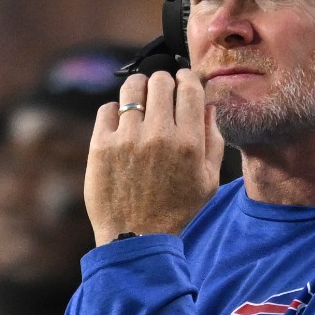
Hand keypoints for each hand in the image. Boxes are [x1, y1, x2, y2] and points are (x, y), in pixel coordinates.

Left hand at [85, 69, 224, 245]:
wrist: (136, 237)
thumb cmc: (177, 208)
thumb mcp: (209, 179)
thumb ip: (213, 139)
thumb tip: (207, 105)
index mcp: (188, 142)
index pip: (188, 87)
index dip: (186, 77)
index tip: (183, 80)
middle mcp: (158, 135)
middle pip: (160, 81)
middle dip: (163, 82)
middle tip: (162, 93)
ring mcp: (126, 139)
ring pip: (131, 88)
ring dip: (139, 90)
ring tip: (140, 102)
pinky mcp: (100, 146)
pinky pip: (108, 108)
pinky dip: (116, 111)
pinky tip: (122, 124)